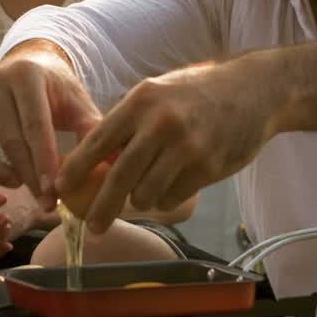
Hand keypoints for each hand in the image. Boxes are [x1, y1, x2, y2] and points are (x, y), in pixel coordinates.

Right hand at [0, 42, 101, 212]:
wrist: (29, 64)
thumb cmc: (57, 89)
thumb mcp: (78, 103)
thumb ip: (94, 130)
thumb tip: (115, 164)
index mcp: (25, 76)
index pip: (35, 125)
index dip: (44, 162)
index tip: (54, 191)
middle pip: (7, 139)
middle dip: (27, 176)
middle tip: (45, 201)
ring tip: (16, 183)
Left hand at [59, 58, 274, 233]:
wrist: (256, 90)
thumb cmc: (199, 92)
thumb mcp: (158, 93)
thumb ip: (129, 123)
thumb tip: (95, 162)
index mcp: (142, 100)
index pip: (97, 141)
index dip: (75, 169)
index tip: (61, 189)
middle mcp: (161, 123)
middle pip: (118, 178)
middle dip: (101, 208)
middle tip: (92, 226)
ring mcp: (186, 146)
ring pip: (146, 193)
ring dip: (142, 200)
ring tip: (148, 189)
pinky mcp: (207, 167)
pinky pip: (173, 197)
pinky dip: (167, 198)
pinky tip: (176, 182)